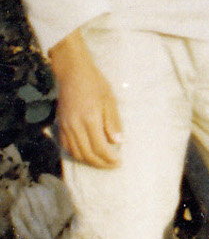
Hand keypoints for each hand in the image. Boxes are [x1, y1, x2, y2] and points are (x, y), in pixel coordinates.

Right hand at [50, 29, 121, 168]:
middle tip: (112, 165)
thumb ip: (113, 122)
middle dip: (100, 163)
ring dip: (89, 161)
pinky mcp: (60, 124)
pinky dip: (76, 153)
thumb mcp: (110, 100)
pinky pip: (66, 145)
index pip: (99, 148)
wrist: (73, 73)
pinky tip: (86, 154)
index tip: (119, 162)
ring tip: (102, 162)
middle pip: (86, 154)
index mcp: (89, 120)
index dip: (109, 158)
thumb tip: (118, 141)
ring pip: (75, 152)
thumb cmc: (95, 84)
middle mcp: (74, 126)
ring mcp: (65, 126)